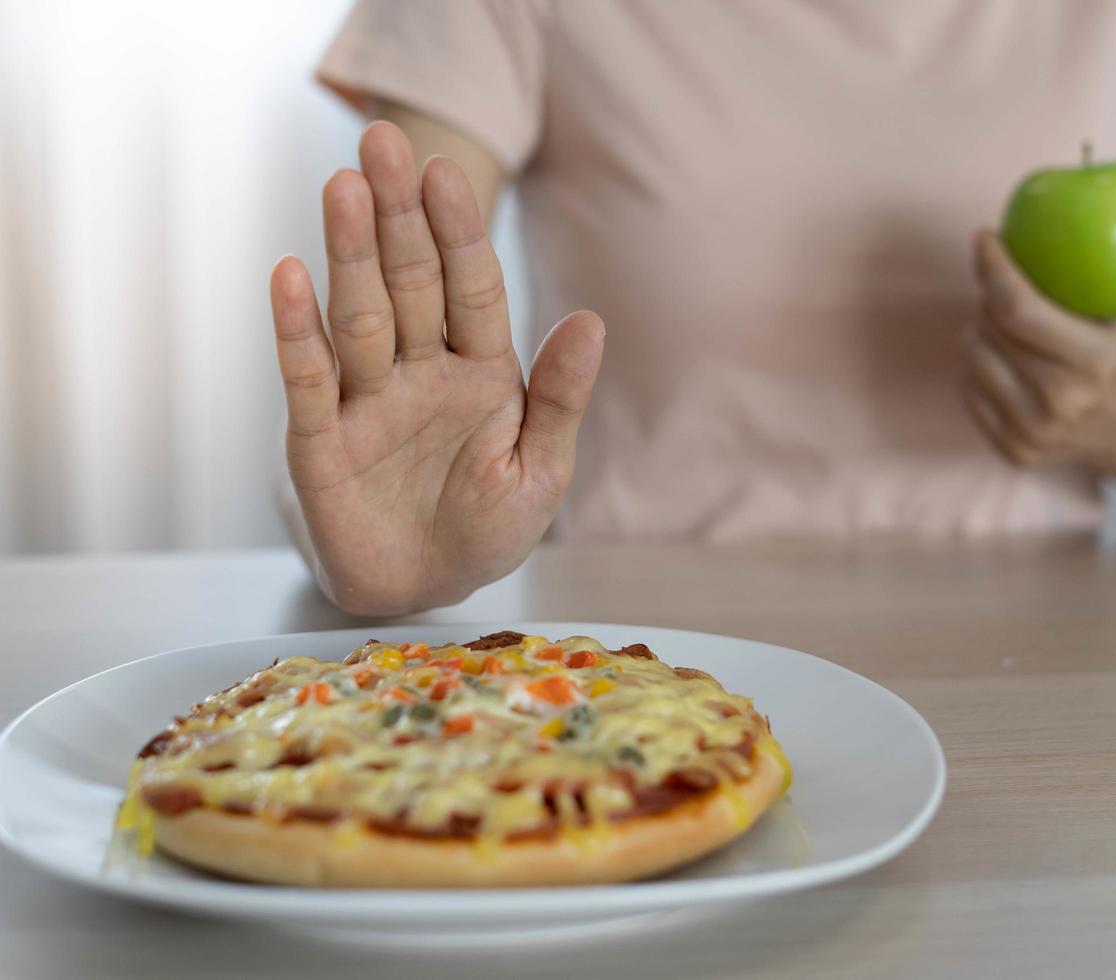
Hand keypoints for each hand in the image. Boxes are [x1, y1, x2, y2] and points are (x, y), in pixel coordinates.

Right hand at [269, 121, 603, 614]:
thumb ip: (561, 398)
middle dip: (397, 214)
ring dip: (349, 254)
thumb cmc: (489, 525)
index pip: (470, 288)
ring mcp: (366, 401)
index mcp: (481, 371)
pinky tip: (288, 275)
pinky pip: (308, 379)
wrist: (427, 592)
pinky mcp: (318, 443)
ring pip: (359, 315)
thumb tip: (592, 320)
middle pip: (408, 281)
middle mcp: (419, 372)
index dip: (460, 232)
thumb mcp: (541, 469)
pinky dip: (298, 332)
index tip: (446, 171)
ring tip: (342, 186)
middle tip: (383, 140)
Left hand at [963, 198, 1115, 470]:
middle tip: (999, 276)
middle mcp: (1061, 403)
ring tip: (1004, 318)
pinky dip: (979, 366)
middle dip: (986, 294)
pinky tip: (1002, 355)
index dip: (992, 268)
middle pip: (990, 330)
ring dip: (979, 329)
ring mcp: (1034, 433)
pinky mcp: (1014, 451)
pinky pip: (970, 391)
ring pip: (973, 359)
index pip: (1019, 309)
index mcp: (1097, 363)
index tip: (986, 236)